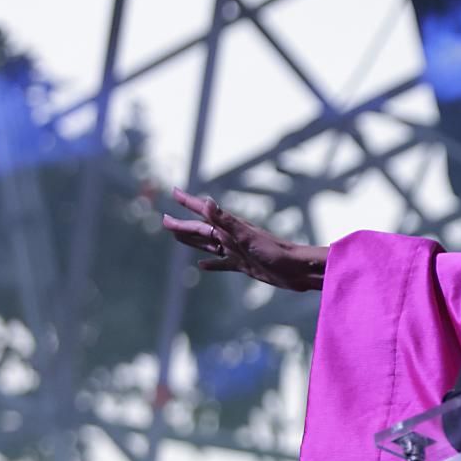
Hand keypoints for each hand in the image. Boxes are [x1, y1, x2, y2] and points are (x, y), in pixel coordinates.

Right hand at [162, 187, 326, 291]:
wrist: (296, 269)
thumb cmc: (275, 251)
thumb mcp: (247, 236)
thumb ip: (226, 221)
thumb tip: (207, 202)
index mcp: (230, 228)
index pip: (203, 212)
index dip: (188, 202)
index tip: (174, 191)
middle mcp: (231, 237)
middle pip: (201, 229)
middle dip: (182, 224)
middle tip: (164, 219)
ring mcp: (237, 251)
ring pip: (208, 245)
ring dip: (192, 240)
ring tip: (178, 236)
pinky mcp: (244, 265)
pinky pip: (222, 264)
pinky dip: (211, 264)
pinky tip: (202, 266)